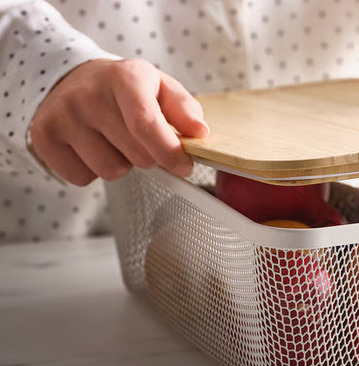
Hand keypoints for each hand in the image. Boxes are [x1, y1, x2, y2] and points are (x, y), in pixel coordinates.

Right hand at [29, 58, 208, 185]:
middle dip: (149, 156)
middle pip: (136, 155)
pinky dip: (93, 170)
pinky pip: (83, 178)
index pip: (147, 124)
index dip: (169, 152)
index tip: (184, 166)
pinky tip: (91, 147)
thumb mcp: (160, 87)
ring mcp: (62, 116)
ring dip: (120, 163)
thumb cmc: (123, 89)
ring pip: (110, 171)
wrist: (72, 79)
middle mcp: (88, 95)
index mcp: (124, 78)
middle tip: (139, 138)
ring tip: (112, 140)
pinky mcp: (44, 137)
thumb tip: (199, 133)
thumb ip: (185, 109)